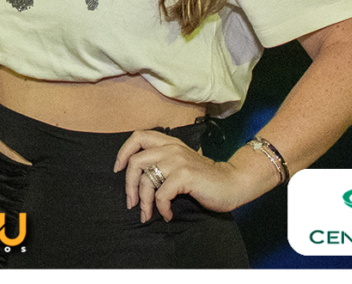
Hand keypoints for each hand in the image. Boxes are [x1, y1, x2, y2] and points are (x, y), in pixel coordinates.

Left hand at [113, 129, 246, 222]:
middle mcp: (171, 148)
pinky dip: (161, 208)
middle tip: (132, 203)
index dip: (123, 152)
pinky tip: (167, 214)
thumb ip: (162, 162)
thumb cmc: (205, 178)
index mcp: (168, 142)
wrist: (233, 182)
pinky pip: (162, 194)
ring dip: (144, 202)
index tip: (118, 170)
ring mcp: (178, 161)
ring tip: (148, 214)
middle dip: (129, 185)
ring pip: (146, 179)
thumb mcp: (181, 163)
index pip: (138, 137)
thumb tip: (137, 178)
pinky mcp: (186, 175)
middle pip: (135, 161)